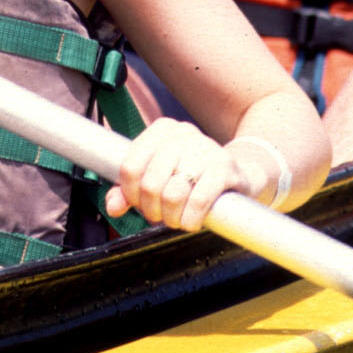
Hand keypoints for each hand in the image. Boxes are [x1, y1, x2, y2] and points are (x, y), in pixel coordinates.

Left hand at [107, 118, 264, 231]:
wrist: (239, 173)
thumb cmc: (192, 177)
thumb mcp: (160, 178)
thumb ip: (131, 191)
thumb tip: (113, 207)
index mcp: (162, 130)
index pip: (130, 166)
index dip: (130, 194)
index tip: (139, 204)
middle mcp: (183, 134)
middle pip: (150, 183)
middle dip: (152, 210)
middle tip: (161, 217)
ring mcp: (205, 149)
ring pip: (173, 194)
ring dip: (171, 218)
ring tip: (177, 220)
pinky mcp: (225, 168)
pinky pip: (198, 200)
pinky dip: (191, 220)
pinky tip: (192, 222)